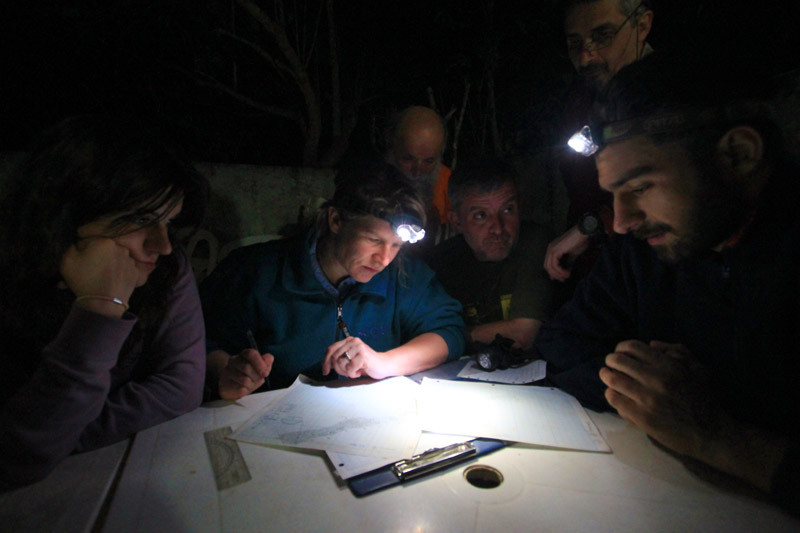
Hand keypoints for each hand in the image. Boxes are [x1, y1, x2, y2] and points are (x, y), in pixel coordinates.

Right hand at [60, 237, 139, 316]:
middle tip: (88, 272)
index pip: (88, 243)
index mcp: (104, 242)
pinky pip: (123, 270)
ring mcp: (130, 261)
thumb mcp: (67, 260)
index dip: (80, 253)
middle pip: (103, 251)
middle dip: (95, 259)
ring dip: (107, 266)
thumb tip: (78, 245)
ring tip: (98, 279)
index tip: (78, 263)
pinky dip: (117, 274)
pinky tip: (109, 282)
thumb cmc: (84, 280)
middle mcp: (120, 248)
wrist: (104, 303)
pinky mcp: (135, 273)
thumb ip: (71, 247)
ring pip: (114, 260)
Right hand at [218, 349, 273, 400]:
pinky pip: (240, 389)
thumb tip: (269, 358)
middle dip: (257, 377)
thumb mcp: (260, 369)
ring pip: (244, 379)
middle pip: (247, 367)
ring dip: (252, 384)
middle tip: (259, 380)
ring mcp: (227, 372)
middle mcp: (233, 361)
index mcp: (243, 355)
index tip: (265, 373)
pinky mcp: (225, 384)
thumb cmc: (249, 376)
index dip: (260, 363)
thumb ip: (266, 363)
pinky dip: (246, 390)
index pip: (251, 353)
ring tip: (251, 385)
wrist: (233, 387)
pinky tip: (244, 389)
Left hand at [322, 336, 389, 379]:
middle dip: (338, 369)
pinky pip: (350, 368)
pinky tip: (359, 372)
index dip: (325, 361)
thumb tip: (325, 365)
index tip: (325, 371)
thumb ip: (339, 358)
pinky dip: (353, 374)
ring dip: (346, 372)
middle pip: (334, 357)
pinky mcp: (363, 355)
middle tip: (347, 373)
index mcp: (349, 340)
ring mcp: (359, 347)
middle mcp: (353, 341)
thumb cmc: (366, 364)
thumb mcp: (350, 358)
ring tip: (355, 371)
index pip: (331, 349)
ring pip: (341, 363)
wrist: (383, 365)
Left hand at [543, 225, 590, 280]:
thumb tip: (567, 270)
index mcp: (552, 248)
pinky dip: (560, 271)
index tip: (560, 279)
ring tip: (567, 276)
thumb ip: (568, 261)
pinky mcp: (555, 251)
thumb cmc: (579, 241)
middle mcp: (550, 248)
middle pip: (547, 266)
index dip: (553, 273)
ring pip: (550, 267)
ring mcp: (552, 249)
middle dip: (555, 275)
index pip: (548, 263)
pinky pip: (554, 265)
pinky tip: (567, 272)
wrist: (583, 233)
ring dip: (558, 274)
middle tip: (563, 279)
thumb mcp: (573, 254)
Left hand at [599, 340, 722, 459]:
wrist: (711, 433)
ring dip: (607, 376)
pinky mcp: (641, 417)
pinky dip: (611, 395)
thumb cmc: (705, 399)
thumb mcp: (699, 368)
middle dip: (611, 360)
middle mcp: (655, 378)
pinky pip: (616, 400)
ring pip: (613, 380)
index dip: (621, 348)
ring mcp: (647, 398)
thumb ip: (677, 352)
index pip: (633, 347)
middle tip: (609, 364)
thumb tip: (651, 344)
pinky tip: (614, 395)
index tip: (620, 352)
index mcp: (668, 364)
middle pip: (618, 361)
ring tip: (607, 376)